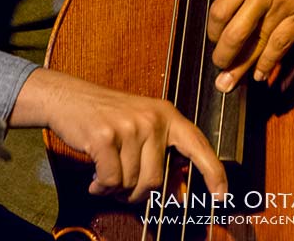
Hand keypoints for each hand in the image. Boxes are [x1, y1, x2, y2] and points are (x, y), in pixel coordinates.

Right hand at [10, 68, 226, 201]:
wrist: (70, 97)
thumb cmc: (108, 117)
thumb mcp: (141, 126)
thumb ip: (161, 153)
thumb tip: (177, 193)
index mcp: (166, 114)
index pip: (197, 144)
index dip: (213, 171)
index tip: (223, 195)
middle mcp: (152, 118)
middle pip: (156, 180)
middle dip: (137, 193)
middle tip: (122, 185)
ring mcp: (129, 126)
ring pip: (131, 183)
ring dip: (116, 188)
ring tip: (106, 173)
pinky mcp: (105, 137)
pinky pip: (110, 181)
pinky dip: (101, 186)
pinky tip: (95, 176)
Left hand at [208, 0, 293, 91]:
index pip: (220, 9)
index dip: (213, 30)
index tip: (213, 39)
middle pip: (233, 34)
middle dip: (224, 57)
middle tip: (219, 70)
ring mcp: (285, 7)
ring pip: (257, 44)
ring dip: (242, 67)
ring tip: (230, 85)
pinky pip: (283, 45)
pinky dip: (270, 62)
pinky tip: (262, 74)